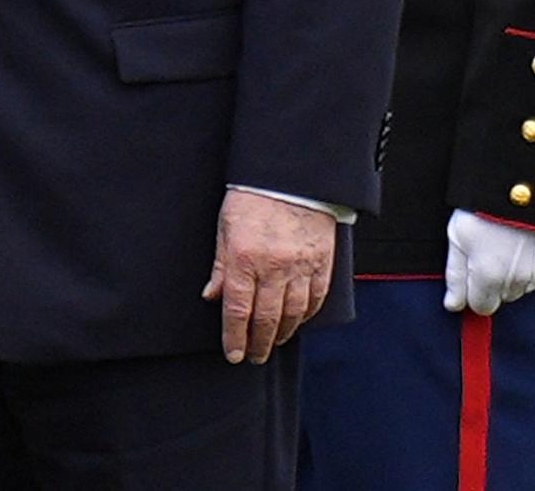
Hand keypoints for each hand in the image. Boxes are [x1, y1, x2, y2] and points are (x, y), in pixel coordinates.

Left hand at [202, 189, 333, 363]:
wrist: (291, 177)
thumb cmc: (252, 198)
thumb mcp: (225, 228)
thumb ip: (220, 266)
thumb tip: (212, 297)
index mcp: (244, 258)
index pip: (238, 309)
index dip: (235, 336)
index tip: (233, 354)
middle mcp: (274, 267)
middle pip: (267, 318)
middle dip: (259, 343)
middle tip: (254, 357)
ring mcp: (301, 267)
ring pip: (293, 314)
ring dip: (283, 334)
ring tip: (274, 344)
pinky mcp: (322, 263)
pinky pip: (315, 299)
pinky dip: (306, 316)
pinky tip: (298, 323)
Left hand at [443, 210, 534, 315]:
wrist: (528, 182)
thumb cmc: (485, 205)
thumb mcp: (458, 235)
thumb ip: (456, 275)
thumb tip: (453, 305)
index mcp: (490, 277)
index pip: (482, 306)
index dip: (474, 292)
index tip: (473, 275)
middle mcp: (518, 280)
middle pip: (504, 296)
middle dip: (495, 282)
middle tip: (490, 250)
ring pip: (526, 285)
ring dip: (517, 272)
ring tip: (510, 241)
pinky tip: (529, 239)